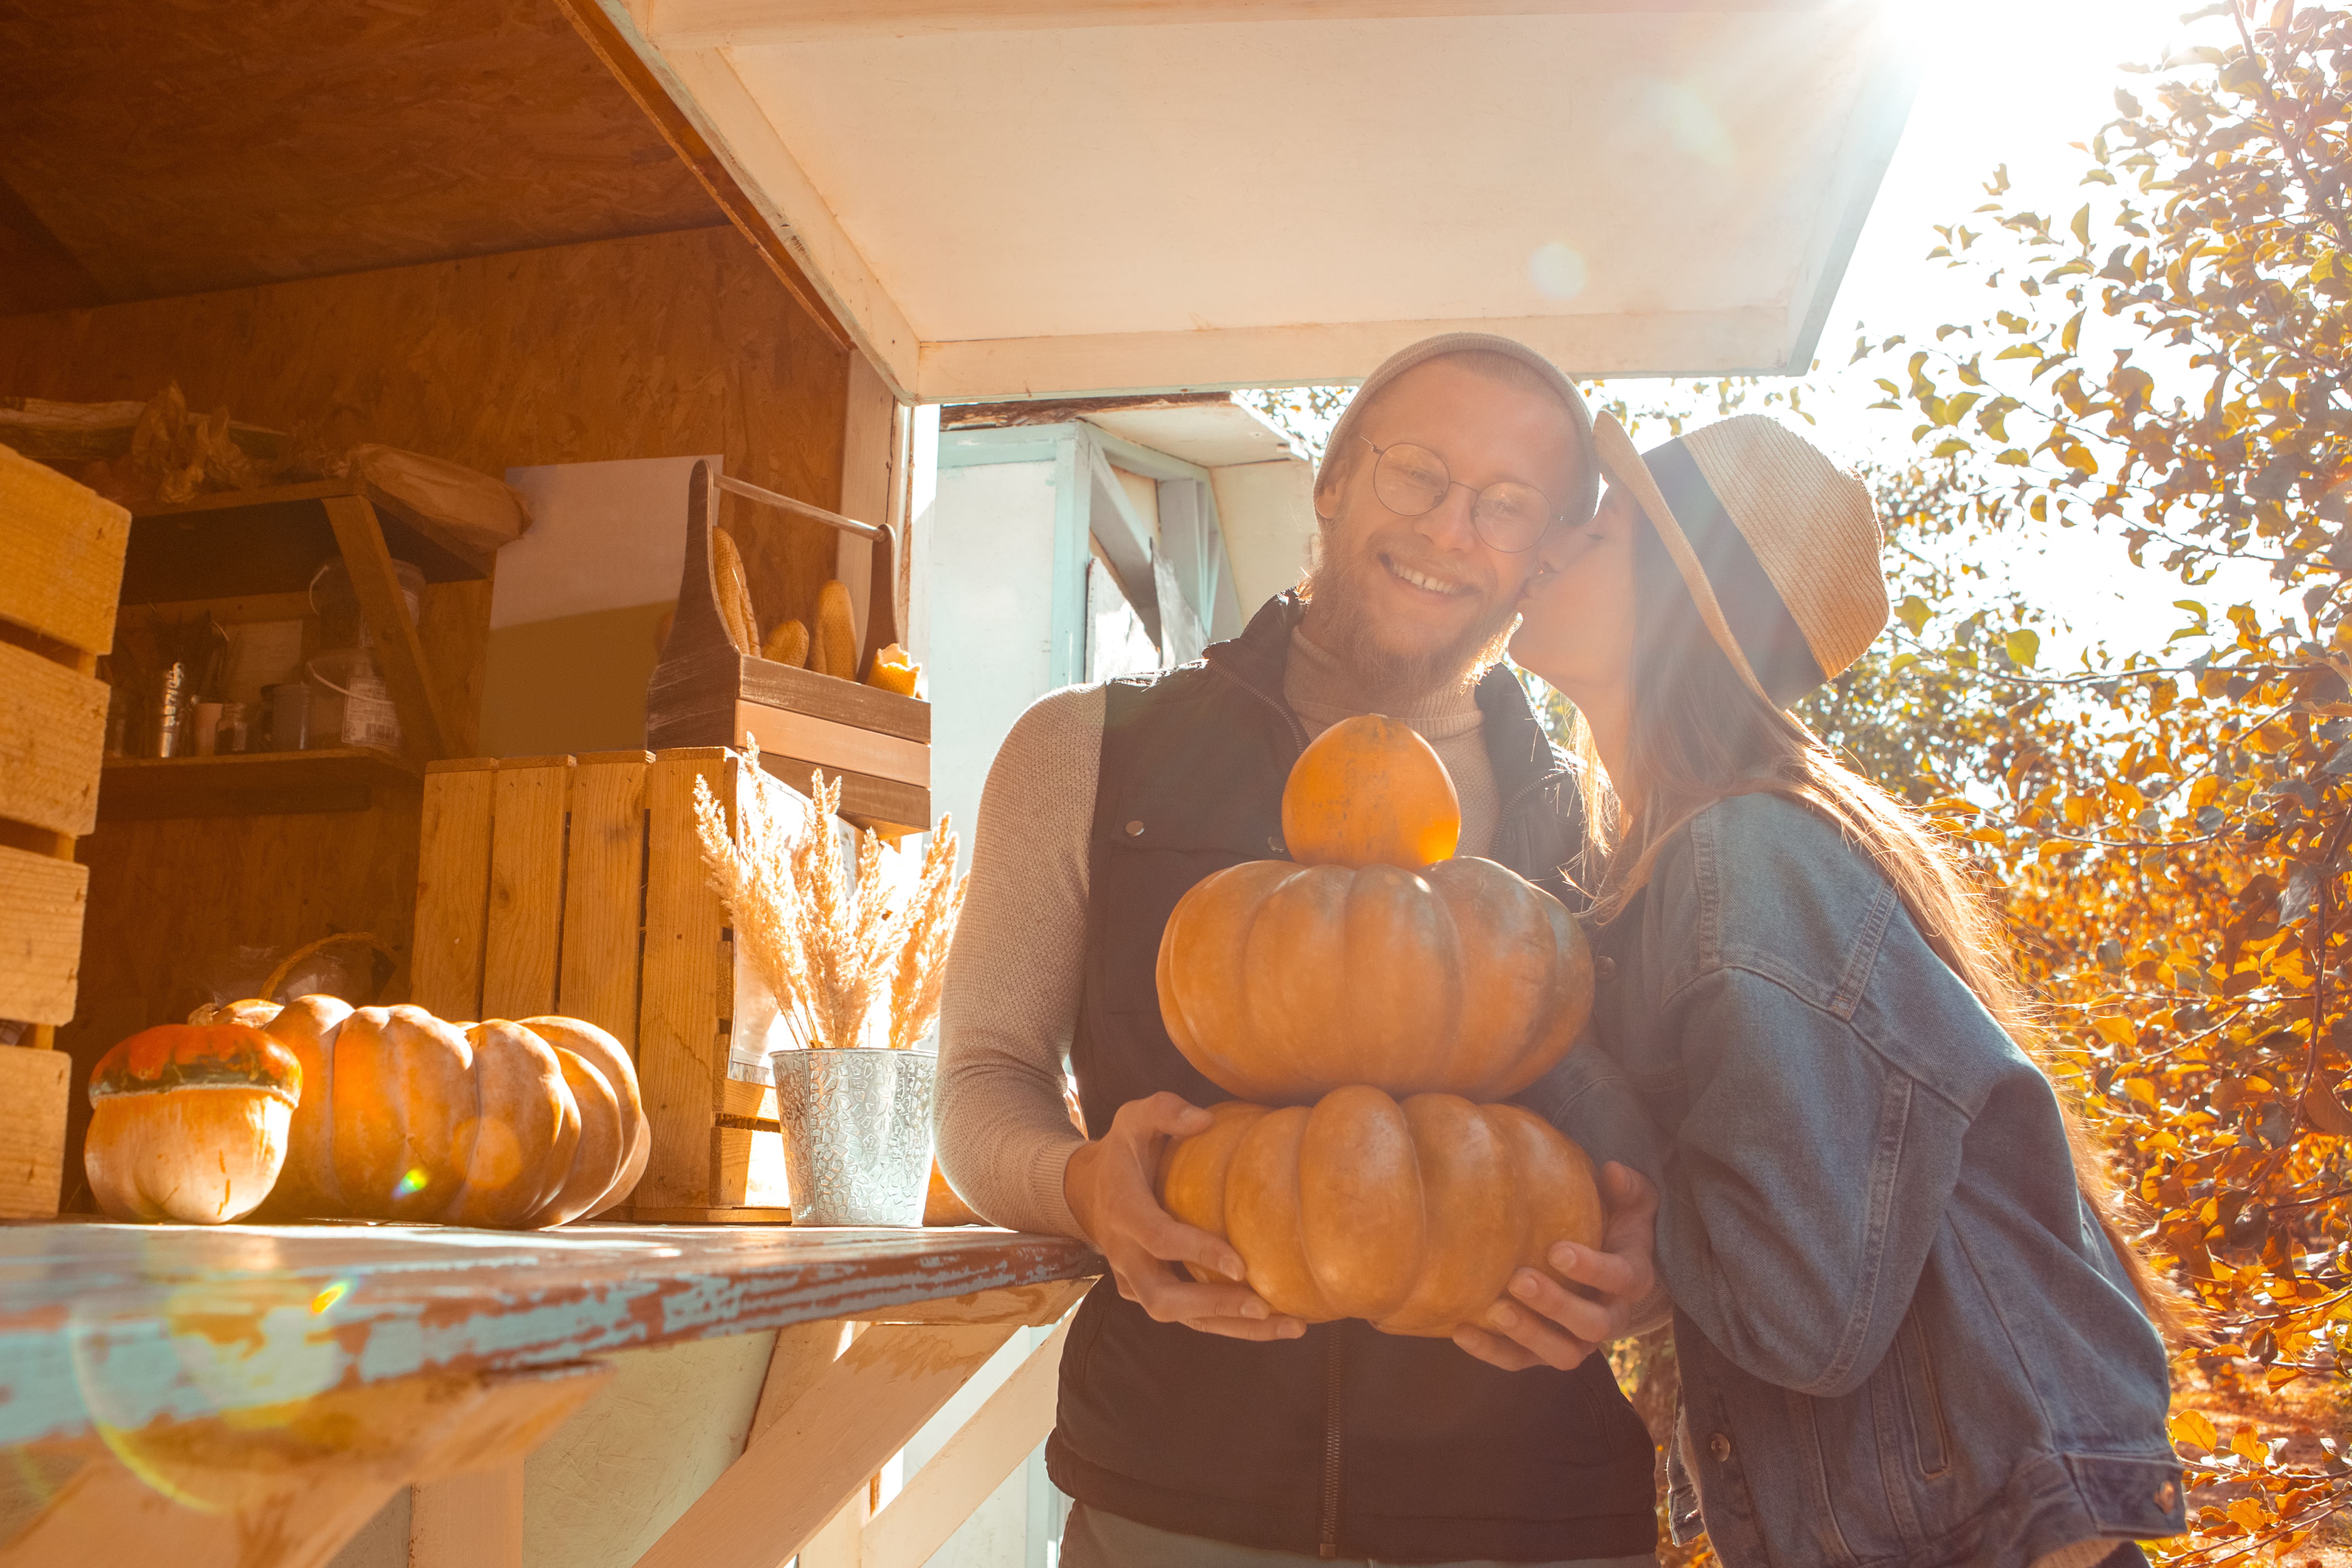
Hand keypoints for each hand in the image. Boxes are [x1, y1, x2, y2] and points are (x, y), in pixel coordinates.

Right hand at [1063, 1092, 1306, 1341]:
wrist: (1086, 1191)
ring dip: (1233, 1326)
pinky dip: (1228, 1324)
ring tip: (1291, 1326)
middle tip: (1264, 1306)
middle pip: (1164, 1299)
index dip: (1198, 1253)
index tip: (1241, 1264)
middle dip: (1215, 1307)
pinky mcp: (1148, 1294)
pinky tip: (1275, 1322)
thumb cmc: (1122, 1150)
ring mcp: (1134, 1281)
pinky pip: (1188, 1318)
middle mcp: (1125, 1255)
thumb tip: (1204, 1120)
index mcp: (1124, 1211)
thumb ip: (1164, 1111)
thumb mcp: (1133, 1118)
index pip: (1159, 1239)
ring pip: (1180, 1318)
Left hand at [1451, 1162, 1660, 1371]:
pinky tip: (1461, 1331)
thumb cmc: (1616, 1225)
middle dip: (1555, 1306)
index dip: (1592, 1270)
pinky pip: (1522, 1361)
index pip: (1620, 1279)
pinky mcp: (1546, 1352)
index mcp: (1632, 1278)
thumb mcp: (1631, 1203)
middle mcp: (1611, 1317)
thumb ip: (1627, 1188)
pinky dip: (1493, 1352)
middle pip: (1591, 1325)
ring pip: (1562, 1353)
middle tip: (1519, 1279)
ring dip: (1528, 1335)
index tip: (1558, 1251)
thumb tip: (1611, 1170)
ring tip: (1495, 1310)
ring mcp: (1578, 1340)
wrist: (1608, 1268)